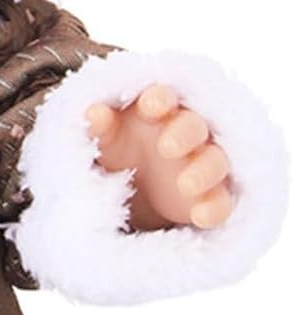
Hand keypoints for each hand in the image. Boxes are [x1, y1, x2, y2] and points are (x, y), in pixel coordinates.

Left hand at [86, 83, 234, 231]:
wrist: (135, 185)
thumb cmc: (122, 148)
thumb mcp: (106, 138)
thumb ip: (100, 126)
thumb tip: (93, 113)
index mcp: (160, 111)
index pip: (164, 98)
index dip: (160, 99)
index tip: (151, 106)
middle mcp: (187, 134)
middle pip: (194, 127)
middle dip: (184, 134)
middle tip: (167, 147)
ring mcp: (203, 164)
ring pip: (215, 162)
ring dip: (203, 171)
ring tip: (185, 185)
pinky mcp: (212, 196)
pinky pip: (221, 202)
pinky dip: (214, 208)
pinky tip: (200, 216)